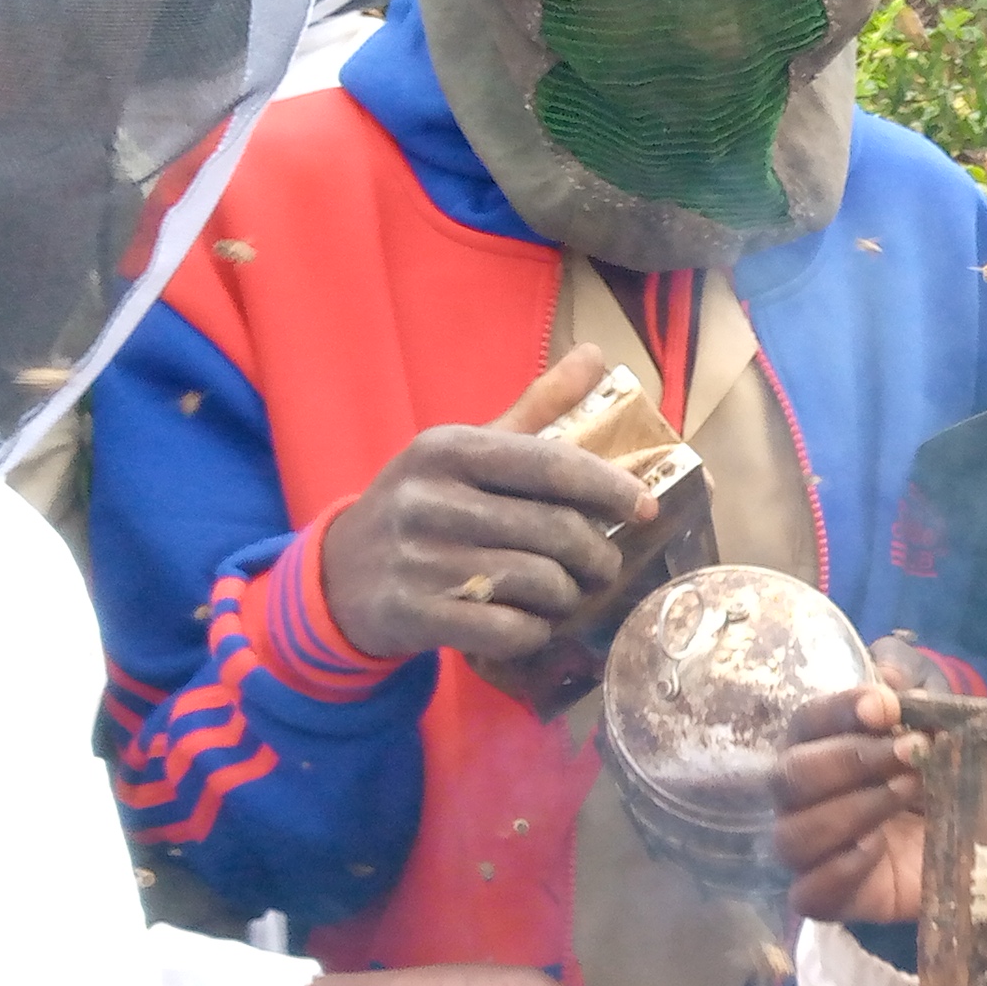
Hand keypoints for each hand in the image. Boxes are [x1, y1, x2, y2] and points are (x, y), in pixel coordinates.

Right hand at [317, 345, 654, 663]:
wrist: (339, 575)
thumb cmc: (425, 506)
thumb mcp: (466, 451)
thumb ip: (535, 409)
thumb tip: (597, 354)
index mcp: (448, 448)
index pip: (550, 464)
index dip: (609, 487)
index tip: (647, 506)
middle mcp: (429, 498)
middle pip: (554, 529)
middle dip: (597, 554)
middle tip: (604, 564)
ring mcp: (418, 558)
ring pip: (538, 581)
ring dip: (568, 595)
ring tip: (567, 592)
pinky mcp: (412, 613)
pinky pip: (507, 629)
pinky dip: (534, 631)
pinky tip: (531, 623)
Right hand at [773, 640, 935, 924]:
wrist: (985, 835)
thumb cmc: (954, 770)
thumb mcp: (949, 722)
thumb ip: (918, 689)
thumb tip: (889, 674)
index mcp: (823, 746)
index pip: (806, 723)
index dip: (841, 712)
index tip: (887, 708)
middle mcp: (805, 798)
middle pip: (790, 777)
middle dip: (852, 761)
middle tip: (914, 754)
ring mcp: (815, 851)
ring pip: (792, 836)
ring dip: (853, 811)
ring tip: (907, 795)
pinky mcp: (835, 897)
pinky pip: (808, 895)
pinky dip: (838, 871)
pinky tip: (878, 850)